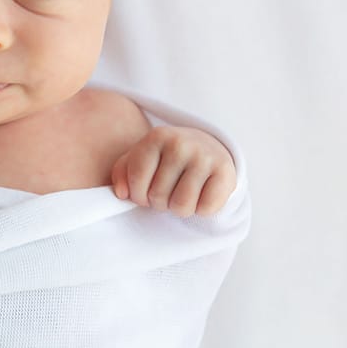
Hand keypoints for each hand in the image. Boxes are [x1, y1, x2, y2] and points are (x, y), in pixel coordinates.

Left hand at [110, 125, 236, 217]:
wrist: (207, 147)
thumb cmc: (165, 159)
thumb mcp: (140, 159)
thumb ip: (122, 173)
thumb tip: (122, 193)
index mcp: (156, 137)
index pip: (137, 180)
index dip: (138, 196)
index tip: (144, 193)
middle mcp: (180, 143)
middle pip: (158, 196)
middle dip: (160, 203)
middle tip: (168, 193)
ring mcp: (204, 156)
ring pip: (182, 206)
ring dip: (179, 209)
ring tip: (181, 195)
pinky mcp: (225, 171)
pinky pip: (206, 209)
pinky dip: (201, 210)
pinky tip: (201, 195)